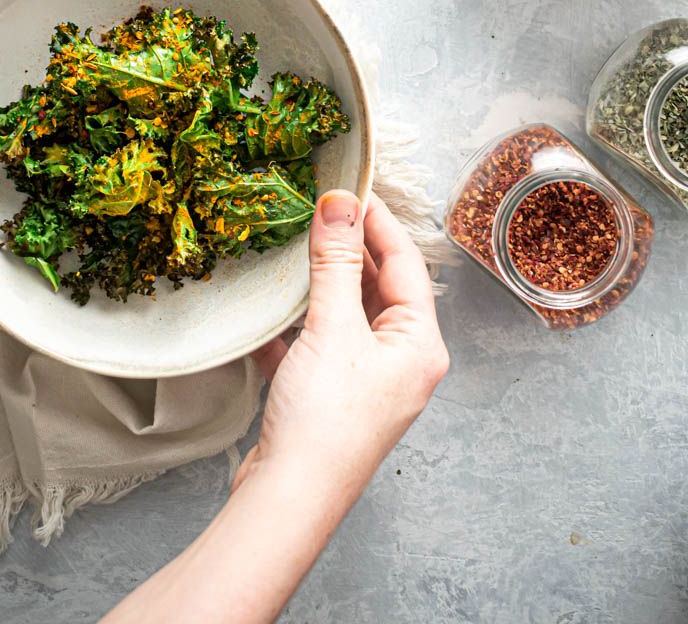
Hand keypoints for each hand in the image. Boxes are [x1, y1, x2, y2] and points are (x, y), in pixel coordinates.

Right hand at [100, 194, 446, 623]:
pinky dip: (294, 328)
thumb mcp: (332, 329)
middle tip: (317, 212)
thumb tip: (339, 204)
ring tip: (292, 250)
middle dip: (347, 251)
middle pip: (378, 289)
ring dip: (319, 287)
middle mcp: (402, 363)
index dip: (377, 223)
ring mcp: (366, 384)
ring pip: (345, 317)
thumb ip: (334, 263)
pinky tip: (267, 313)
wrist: (289, 499)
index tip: (349, 188)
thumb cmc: (325, 420)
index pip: (405, 265)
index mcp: (420, 345)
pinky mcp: (330, 401)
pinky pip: (316, 348)